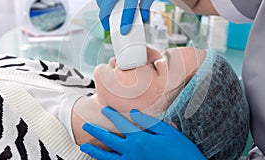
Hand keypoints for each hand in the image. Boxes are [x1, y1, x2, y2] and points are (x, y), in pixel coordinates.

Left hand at [80, 106, 205, 159]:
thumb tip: (133, 113)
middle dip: (96, 132)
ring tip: (84, 147)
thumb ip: (149, 122)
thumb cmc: (180, 151)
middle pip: (109, 140)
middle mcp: (131, 152)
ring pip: (108, 157)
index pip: (121, 124)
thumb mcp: (168, 132)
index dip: (111, 115)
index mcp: (140, 139)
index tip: (104, 110)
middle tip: (86, 127)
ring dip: (95, 151)